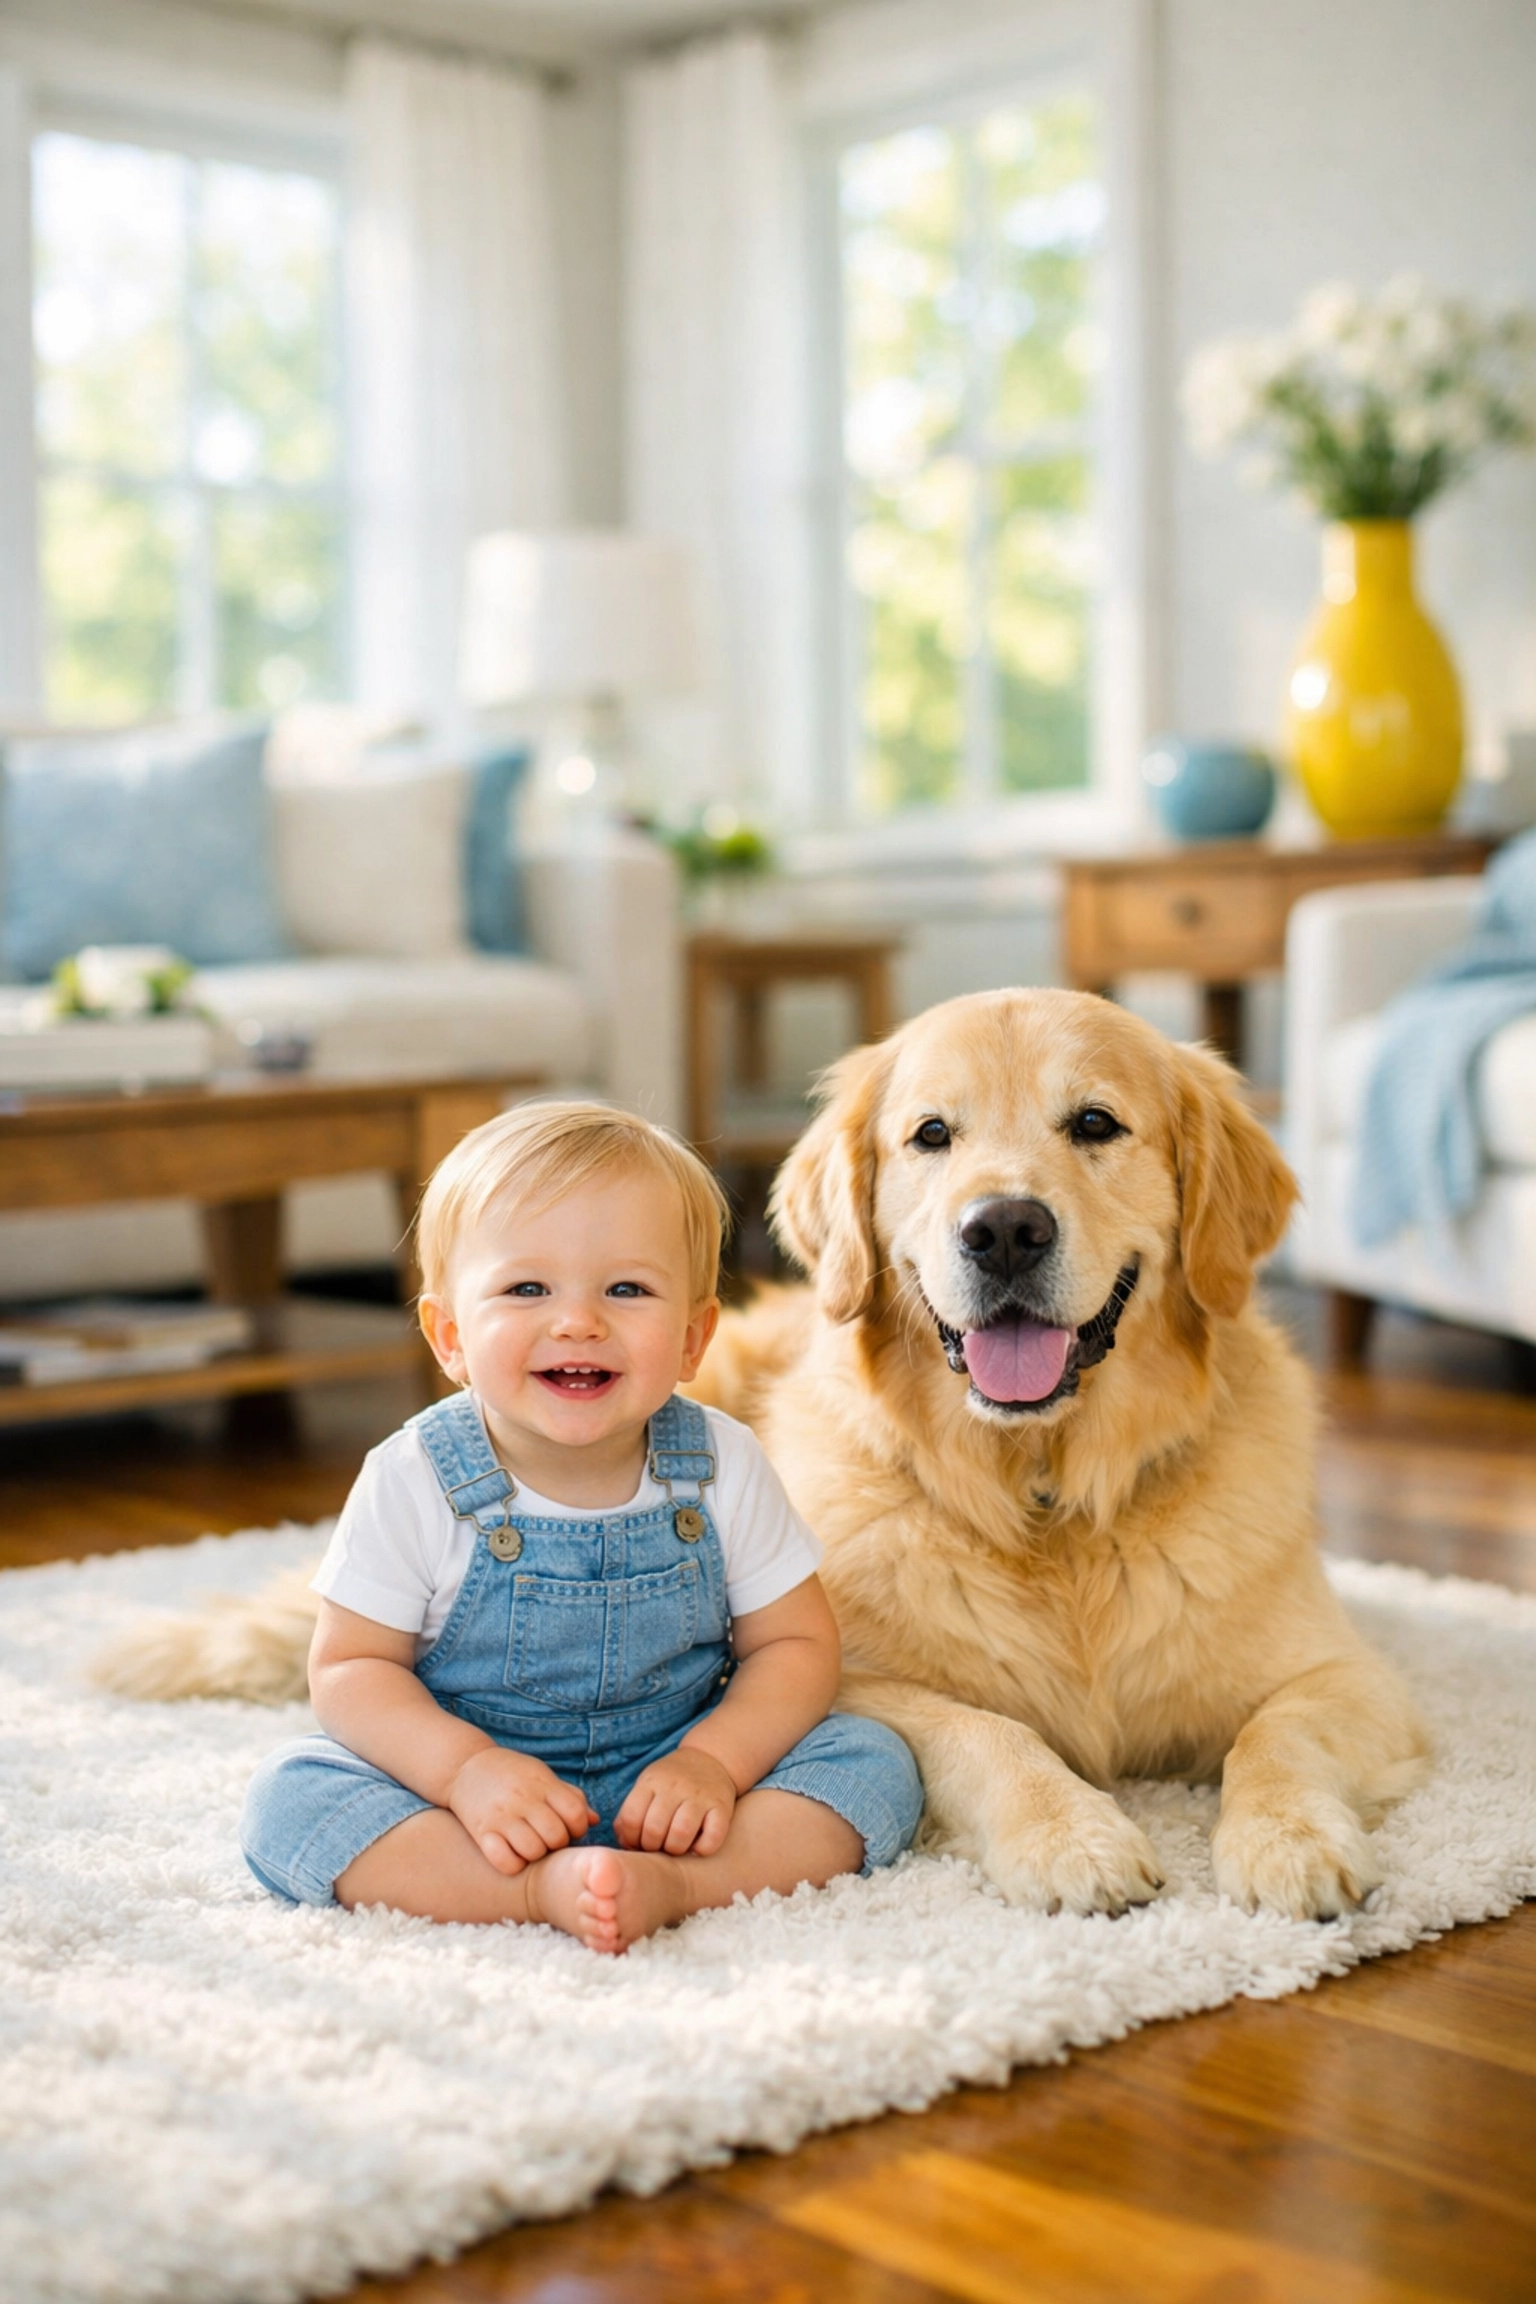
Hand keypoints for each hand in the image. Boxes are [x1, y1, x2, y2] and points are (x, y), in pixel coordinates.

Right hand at [446, 1747, 596, 1875]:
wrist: (465, 1767)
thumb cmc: (512, 1773)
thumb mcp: (543, 1776)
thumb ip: (569, 1796)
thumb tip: (594, 1820)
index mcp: (543, 1784)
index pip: (575, 1813)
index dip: (578, 1827)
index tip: (567, 1828)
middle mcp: (523, 1799)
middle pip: (556, 1836)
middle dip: (557, 1843)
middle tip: (547, 1839)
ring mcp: (502, 1816)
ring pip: (533, 1851)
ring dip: (535, 1854)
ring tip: (530, 1845)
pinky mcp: (481, 1832)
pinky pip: (504, 1861)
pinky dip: (512, 1864)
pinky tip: (511, 1854)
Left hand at [615, 1746, 737, 1855]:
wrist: (710, 1758)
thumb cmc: (671, 1782)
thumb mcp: (647, 1786)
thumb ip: (632, 1812)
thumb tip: (624, 1843)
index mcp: (651, 1782)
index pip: (630, 1818)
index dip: (630, 1839)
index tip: (637, 1843)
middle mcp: (675, 1787)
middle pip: (654, 1829)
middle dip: (651, 1848)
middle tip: (657, 1847)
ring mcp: (699, 1796)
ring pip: (681, 1833)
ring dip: (675, 1849)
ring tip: (675, 1847)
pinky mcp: (721, 1806)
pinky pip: (713, 1836)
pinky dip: (703, 1849)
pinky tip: (697, 1847)